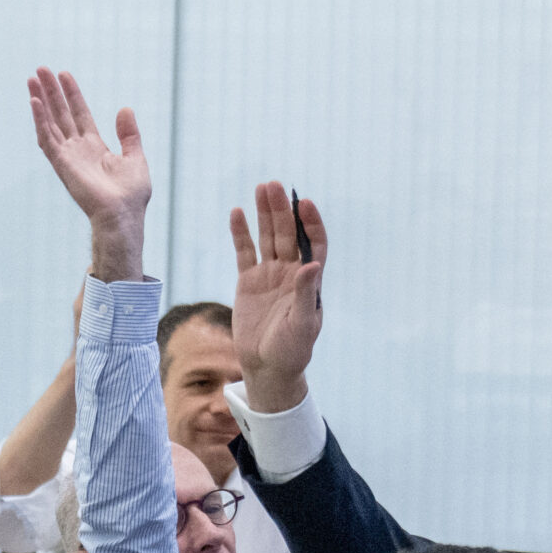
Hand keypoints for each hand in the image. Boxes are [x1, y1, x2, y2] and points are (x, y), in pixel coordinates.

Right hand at [28, 69, 149, 275]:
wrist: (122, 215)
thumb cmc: (131, 195)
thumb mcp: (135, 157)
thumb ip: (129, 134)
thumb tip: (125, 108)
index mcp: (94, 146)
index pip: (79, 113)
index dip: (72, 94)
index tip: (64, 74)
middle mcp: (77, 148)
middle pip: (60, 113)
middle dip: (50, 91)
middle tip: (40, 69)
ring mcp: (67, 155)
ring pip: (50, 122)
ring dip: (40, 100)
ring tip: (32, 79)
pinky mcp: (61, 163)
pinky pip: (47, 138)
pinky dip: (40, 120)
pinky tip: (34, 102)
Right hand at [226, 183, 326, 405]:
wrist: (267, 366)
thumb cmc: (292, 349)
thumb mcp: (302, 324)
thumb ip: (305, 293)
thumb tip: (312, 264)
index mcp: (309, 280)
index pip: (313, 243)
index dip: (310, 223)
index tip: (304, 204)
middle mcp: (290, 272)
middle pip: (288, 233)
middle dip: (282, 210)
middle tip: (274, 186)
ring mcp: (269, 275)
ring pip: (268, 237)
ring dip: (265, 213)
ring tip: (261, 188)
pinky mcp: (248, 282)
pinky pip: (245, 252)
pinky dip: (241, 233)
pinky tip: (237, 213)